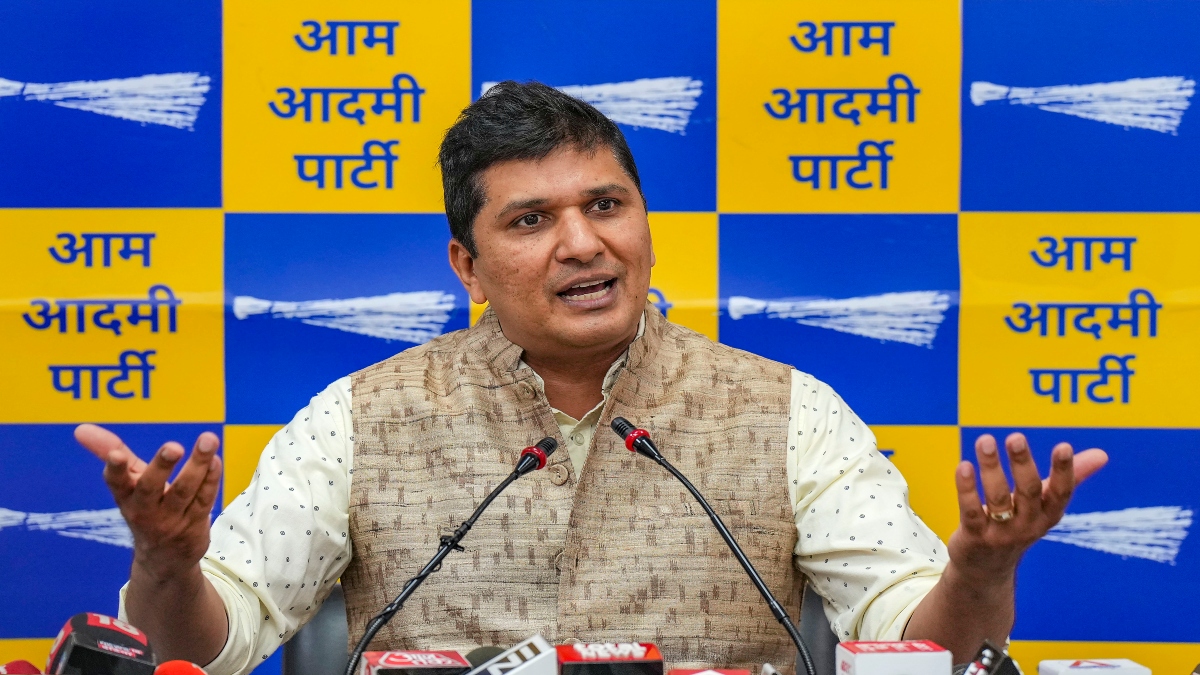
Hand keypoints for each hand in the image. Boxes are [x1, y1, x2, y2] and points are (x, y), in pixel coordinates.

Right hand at [75, 424, 222, 580]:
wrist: (164, 560)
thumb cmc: (145, 508)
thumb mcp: (127, 484)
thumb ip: (111, 453)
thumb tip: (80, 428)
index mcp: (125, 498)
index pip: (117, 484)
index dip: (115, 470)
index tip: (115, 455)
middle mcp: (145, 511)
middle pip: (152, 488)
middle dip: (161, 466)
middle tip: (173, 446)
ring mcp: (171, 520)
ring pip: (184, 491)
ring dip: (197, 465)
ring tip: (207, 440)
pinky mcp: (195, 524)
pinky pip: (204, 500)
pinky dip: (211, 479)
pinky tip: (215, 460)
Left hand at [949, 432, 1107, 580]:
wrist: (986, 570)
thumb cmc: (1018, 526)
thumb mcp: (1043, 505)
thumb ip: (1068, 479)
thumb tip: (1102, 454)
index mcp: (1048, 515)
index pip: (1061, 493)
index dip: (1064, 471)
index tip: (1064, 446)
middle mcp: (1028, 525)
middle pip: (1028, 492)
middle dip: (1022, 464)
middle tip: (1016, 437)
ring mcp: (1001, 533)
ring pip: (997, 498)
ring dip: (991, 468)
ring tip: (985, 440)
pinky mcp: (975, 537)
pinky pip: (972, 511)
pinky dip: (967, 489)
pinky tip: (963, 466)